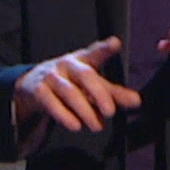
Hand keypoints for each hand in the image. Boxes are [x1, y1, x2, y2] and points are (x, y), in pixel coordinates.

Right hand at [15, 37, 142, 132]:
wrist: (33, 86)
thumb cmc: (70, 83)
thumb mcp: (91, 86)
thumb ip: (114, 93)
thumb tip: (137, 101)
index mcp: (84, 60)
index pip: (96, 52)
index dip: (105, 48)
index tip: (115, 44)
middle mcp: (67, 64)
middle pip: (85, 75)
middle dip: (99, 94)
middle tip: (111, 112)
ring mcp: (51, 76)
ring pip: (69, 92)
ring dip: (85, 110)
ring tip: (97, 126)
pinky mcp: (38, 90)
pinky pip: (51, 103)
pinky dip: (64, 115)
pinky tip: (75, 125)